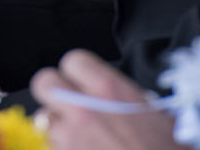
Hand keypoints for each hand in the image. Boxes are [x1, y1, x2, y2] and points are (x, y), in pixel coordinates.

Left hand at [32, 49, 181, 149]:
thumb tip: (116, 96)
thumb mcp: (156, 115)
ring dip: (56, 125)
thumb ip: (126, 97)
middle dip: (54, 90)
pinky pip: (49, 144)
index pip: (73, 59)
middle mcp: (83, 109)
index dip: (77, 71)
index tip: (83, 81)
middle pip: (44, 82)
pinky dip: (59, 146)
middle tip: (67, 103)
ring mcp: (69, 137)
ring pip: (43, 117)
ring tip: (77, 135)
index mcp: (109, 89)